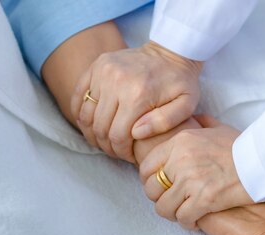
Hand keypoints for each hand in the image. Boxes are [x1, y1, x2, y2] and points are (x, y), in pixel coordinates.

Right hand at [70, 41, 202, 162]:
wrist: (172, 49)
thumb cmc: (180, 81)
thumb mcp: (185, 104)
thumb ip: (164, 122)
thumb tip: (137, 133)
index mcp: (137, 95)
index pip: (117, 136)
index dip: (120, 151)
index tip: (128, 155)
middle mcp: (116, 81)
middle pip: (99, 128)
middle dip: (107, 146)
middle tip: (116, 150)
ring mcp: (103, 71)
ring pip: (86, 115)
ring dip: (92, 133)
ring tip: (104, 139)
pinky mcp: (97, 65)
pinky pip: (78, 96)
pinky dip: (80, 114)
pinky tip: (91, 124)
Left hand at [139, 115, 252, 228]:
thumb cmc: (245, 147)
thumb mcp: (219, 129)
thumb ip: (202, 125)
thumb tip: (194, 119)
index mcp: (180, 142)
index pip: (146, 167)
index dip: (149, 181)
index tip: (161, 187)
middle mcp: (181, 160)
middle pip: (151, 189)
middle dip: (160, 198)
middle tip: (172, 201)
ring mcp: (192, 180)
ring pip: (164, 207)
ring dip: (172, 213)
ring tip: (182, 213)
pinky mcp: (205, 199)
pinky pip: (183, 218)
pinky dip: (187, 222)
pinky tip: (195, 220)